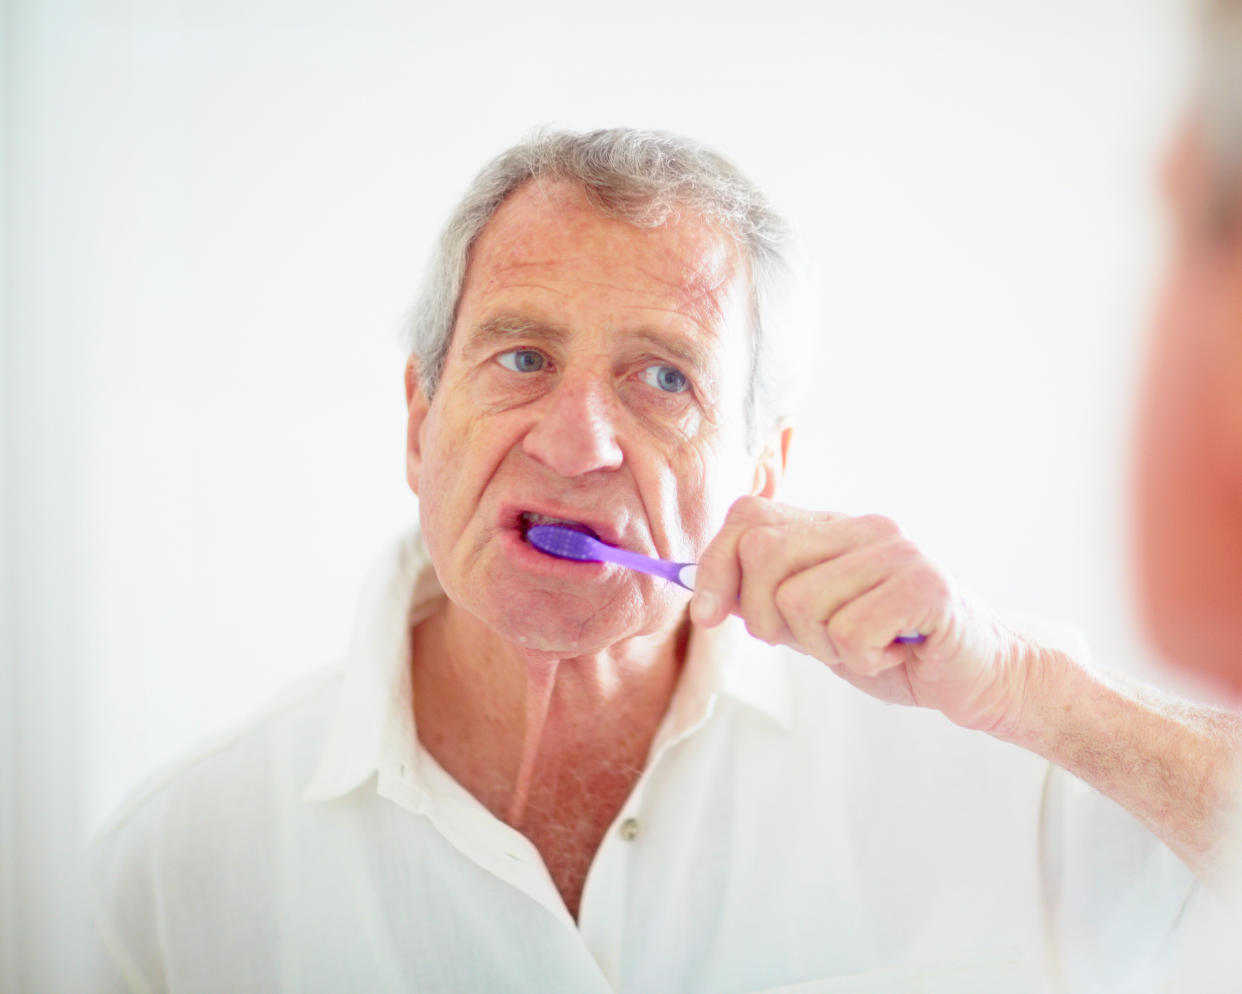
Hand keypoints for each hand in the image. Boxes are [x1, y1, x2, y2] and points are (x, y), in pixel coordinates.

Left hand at [689, 496, 1036, 734]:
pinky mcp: (925, 586)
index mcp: (832, 528)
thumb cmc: (893, 649)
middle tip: (813, 643)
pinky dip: (863, 660)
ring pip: (800, 601)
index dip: (713, 566)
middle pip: (763, 553)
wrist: (978, 677)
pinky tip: (894, 653)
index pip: (747, 517)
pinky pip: (849, 631)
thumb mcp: (815, 624)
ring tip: (865, 646)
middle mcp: (862, 528)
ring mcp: (896, 552)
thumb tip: (702, 595)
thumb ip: (767, 599)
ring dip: (823, 647)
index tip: (707, 615)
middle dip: (764, 618)